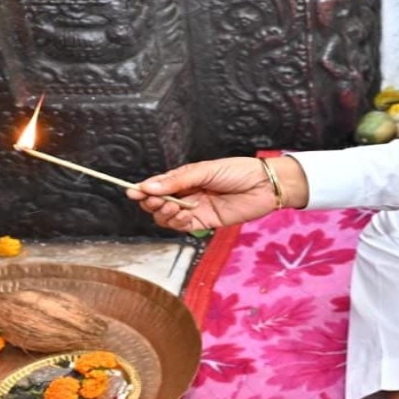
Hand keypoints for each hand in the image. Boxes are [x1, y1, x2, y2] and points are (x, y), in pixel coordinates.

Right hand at [127, 156, 303, 231]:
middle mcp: (188, 194)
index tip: (133, 192)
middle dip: (153, 203)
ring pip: (168, 217)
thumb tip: (149, 187)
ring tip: (173, 206)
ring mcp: (196, 209)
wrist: (265, 185)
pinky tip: (183, 214)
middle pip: (159, 203)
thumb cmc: (238, 171)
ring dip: (165, 213)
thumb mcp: (205, 170)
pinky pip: (183, 227)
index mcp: (185, 178)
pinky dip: (178, 222)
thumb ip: (177, 180)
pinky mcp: (206, 222)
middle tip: (156, 200)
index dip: (144, 190)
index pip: (158, 186)